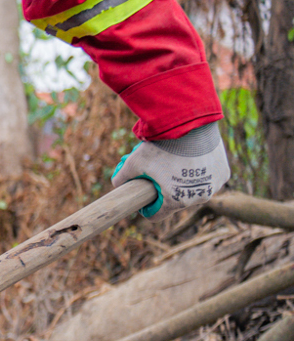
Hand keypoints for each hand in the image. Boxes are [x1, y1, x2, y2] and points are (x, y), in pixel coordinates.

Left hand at [112, 122, 228, 216]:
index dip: (146, 207)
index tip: (144, 195)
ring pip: (194, 190)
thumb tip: (117, 184)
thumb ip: (121, 177)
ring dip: (184, 182)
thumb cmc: (161, 146)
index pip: (155, 216)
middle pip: (176, 202)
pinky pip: (209, 178)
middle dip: (165, 191)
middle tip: (158, 173)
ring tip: (174, 165)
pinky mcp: (224, 174)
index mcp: (175, 202)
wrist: (190, 124)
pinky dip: (200, 172)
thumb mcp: (133, 162)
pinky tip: (192, 160)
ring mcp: (213, 186)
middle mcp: (198, 198)